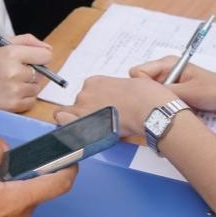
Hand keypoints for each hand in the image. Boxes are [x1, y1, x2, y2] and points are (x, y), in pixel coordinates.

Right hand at [0, 35, 52, 112]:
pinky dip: (24, 98)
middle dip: (31, 72)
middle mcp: (14, 71)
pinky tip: (10, 93)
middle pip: (41, 73)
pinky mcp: (13, 105)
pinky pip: (31, 101)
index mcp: (11, 53)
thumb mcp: (1, 45)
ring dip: (28, 86)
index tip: (34, 60)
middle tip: (15, 73)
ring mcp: (14, 90)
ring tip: (11, 83)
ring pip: (36, 88)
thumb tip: (49, 49)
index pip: (45, 56)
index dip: (41, 58)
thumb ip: (27, 41)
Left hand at [54, 75, 177, 137]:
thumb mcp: (129, 86)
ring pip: (69, 116)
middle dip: (88, 113)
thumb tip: (114, 102)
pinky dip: (69, 130)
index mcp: (95, 81)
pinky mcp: (84, 121)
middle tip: (103, 121)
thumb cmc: (145, 98)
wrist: (150, 109)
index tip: (102, 110)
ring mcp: (82, 107)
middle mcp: (85, 92)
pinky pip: (65, 126)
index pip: (86, 95)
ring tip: (94, 130)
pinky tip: (76, 135)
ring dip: (79, 122)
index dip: (93, 105)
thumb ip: (114, 92)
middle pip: (78, 105)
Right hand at [129, 55, 215, 112]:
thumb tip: (145, 98)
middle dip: (149, 97)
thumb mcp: (189, 92)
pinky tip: (177, 112)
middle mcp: (165, 71)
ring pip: (151, 96)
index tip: (158, 97)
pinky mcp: (174, 94)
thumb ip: (165, 92)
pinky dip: (166, 108)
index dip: (143, 86)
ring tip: (175, 109)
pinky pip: (160, 102)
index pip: (137, 72)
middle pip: (141, 85)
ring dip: (159, 105)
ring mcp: (169, 83)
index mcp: (167, 63)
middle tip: (167, 106)